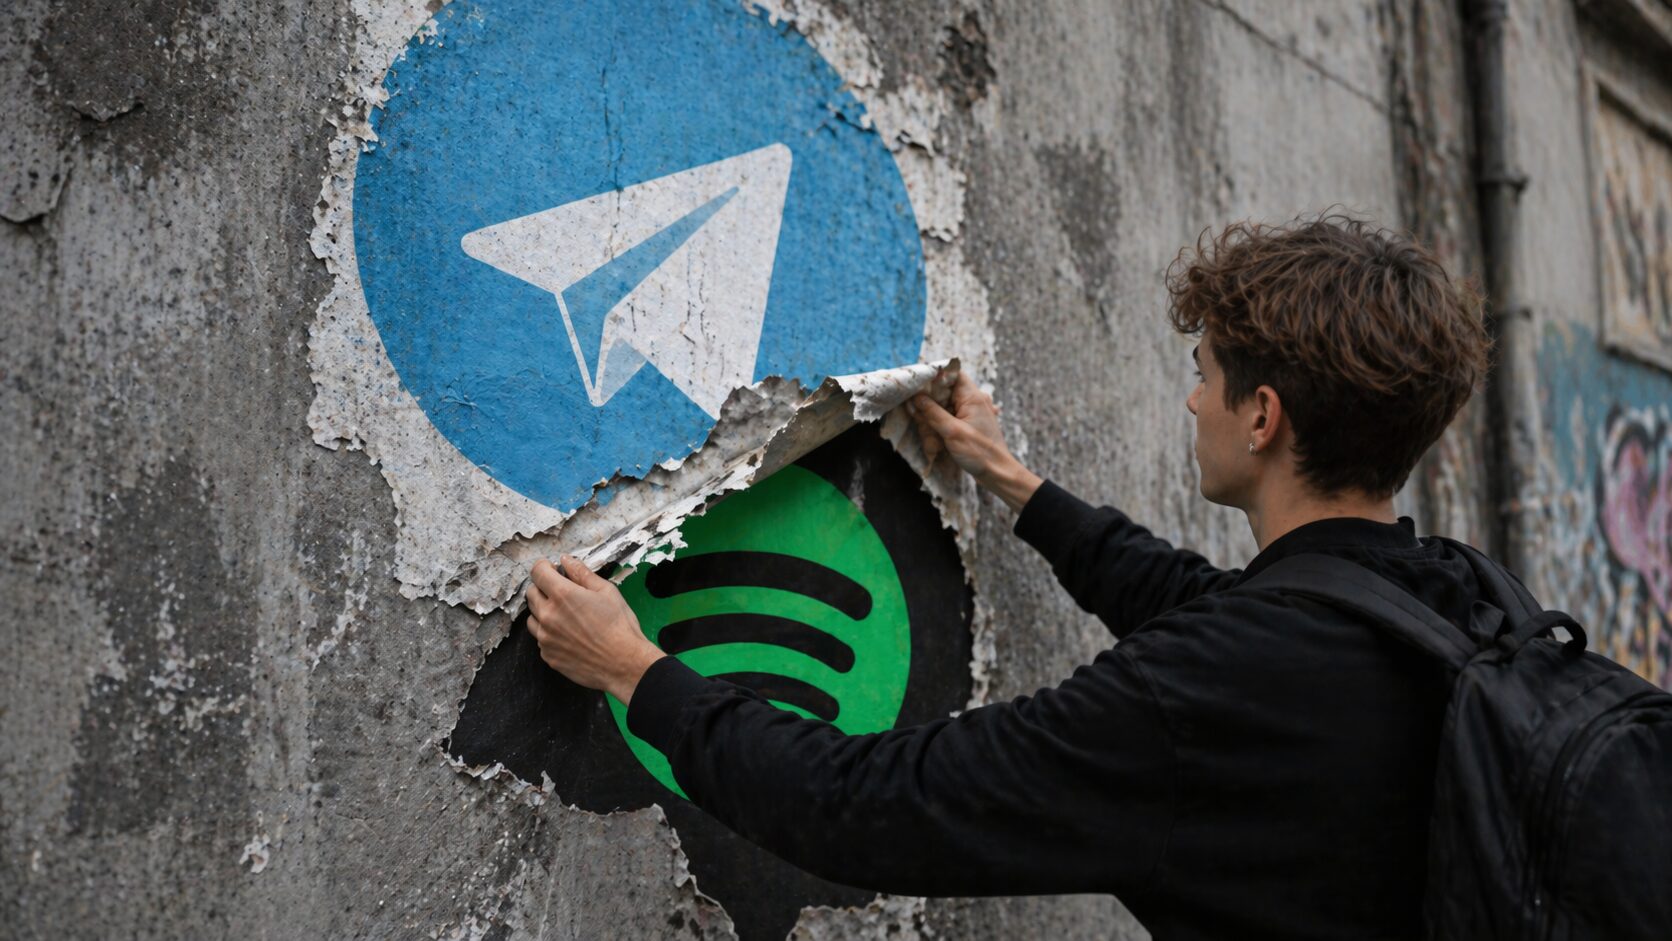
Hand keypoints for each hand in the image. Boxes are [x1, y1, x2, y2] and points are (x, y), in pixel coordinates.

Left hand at [525, 555, 665, 704]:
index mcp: (562, 595)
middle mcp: (548, 616)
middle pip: (531, 593)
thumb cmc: (619, 627)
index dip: (544, 566)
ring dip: (543, 611)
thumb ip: (582, 573)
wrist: (623, 663)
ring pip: (532, 617)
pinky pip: (540, 638)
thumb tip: (566, 560)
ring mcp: (545, 638)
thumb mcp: (606, 591)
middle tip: (561, 592)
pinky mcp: (548, 655)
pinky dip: (549, 632)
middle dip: (543, 587)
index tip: (551, 569)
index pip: (537, 572)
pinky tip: (568, 634)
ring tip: (564, 615)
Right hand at [907, 370, 1042, 511]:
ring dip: (935, 414)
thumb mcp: (952, 432)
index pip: (953, 373)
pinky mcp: (970, 422)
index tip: (917, 383)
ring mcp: (973, 411)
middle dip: (930, 400)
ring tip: (926, 425)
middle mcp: (974, 400)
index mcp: (973, 396)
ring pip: (947, 404)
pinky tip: (935, 434)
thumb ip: (932, 412)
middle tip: (916, 409)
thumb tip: (915, 397)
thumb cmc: (979, 452)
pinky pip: (952, 415)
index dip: (934, 375)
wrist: (997, 473)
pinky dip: (942, 422)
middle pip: (947, 389)